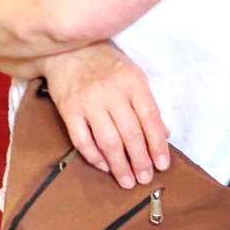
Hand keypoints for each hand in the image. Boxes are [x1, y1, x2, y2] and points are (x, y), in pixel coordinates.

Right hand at [40, 42, 169, 188]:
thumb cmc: (105, 62)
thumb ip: (146, 103)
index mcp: (132, 81)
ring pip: (108, 141)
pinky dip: (94, 157)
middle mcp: (111, 91)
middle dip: (140, 161)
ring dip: (120, 165)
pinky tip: (104, 166)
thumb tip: (163, 135)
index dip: (158, 145)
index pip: (150, 118)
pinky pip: (82, 140)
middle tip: (145, 179)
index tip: (162, 165)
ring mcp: (88, 101)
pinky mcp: (68, 109)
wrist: (66, 49)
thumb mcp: (132, 75)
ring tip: (127, 181)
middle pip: (130, 134)